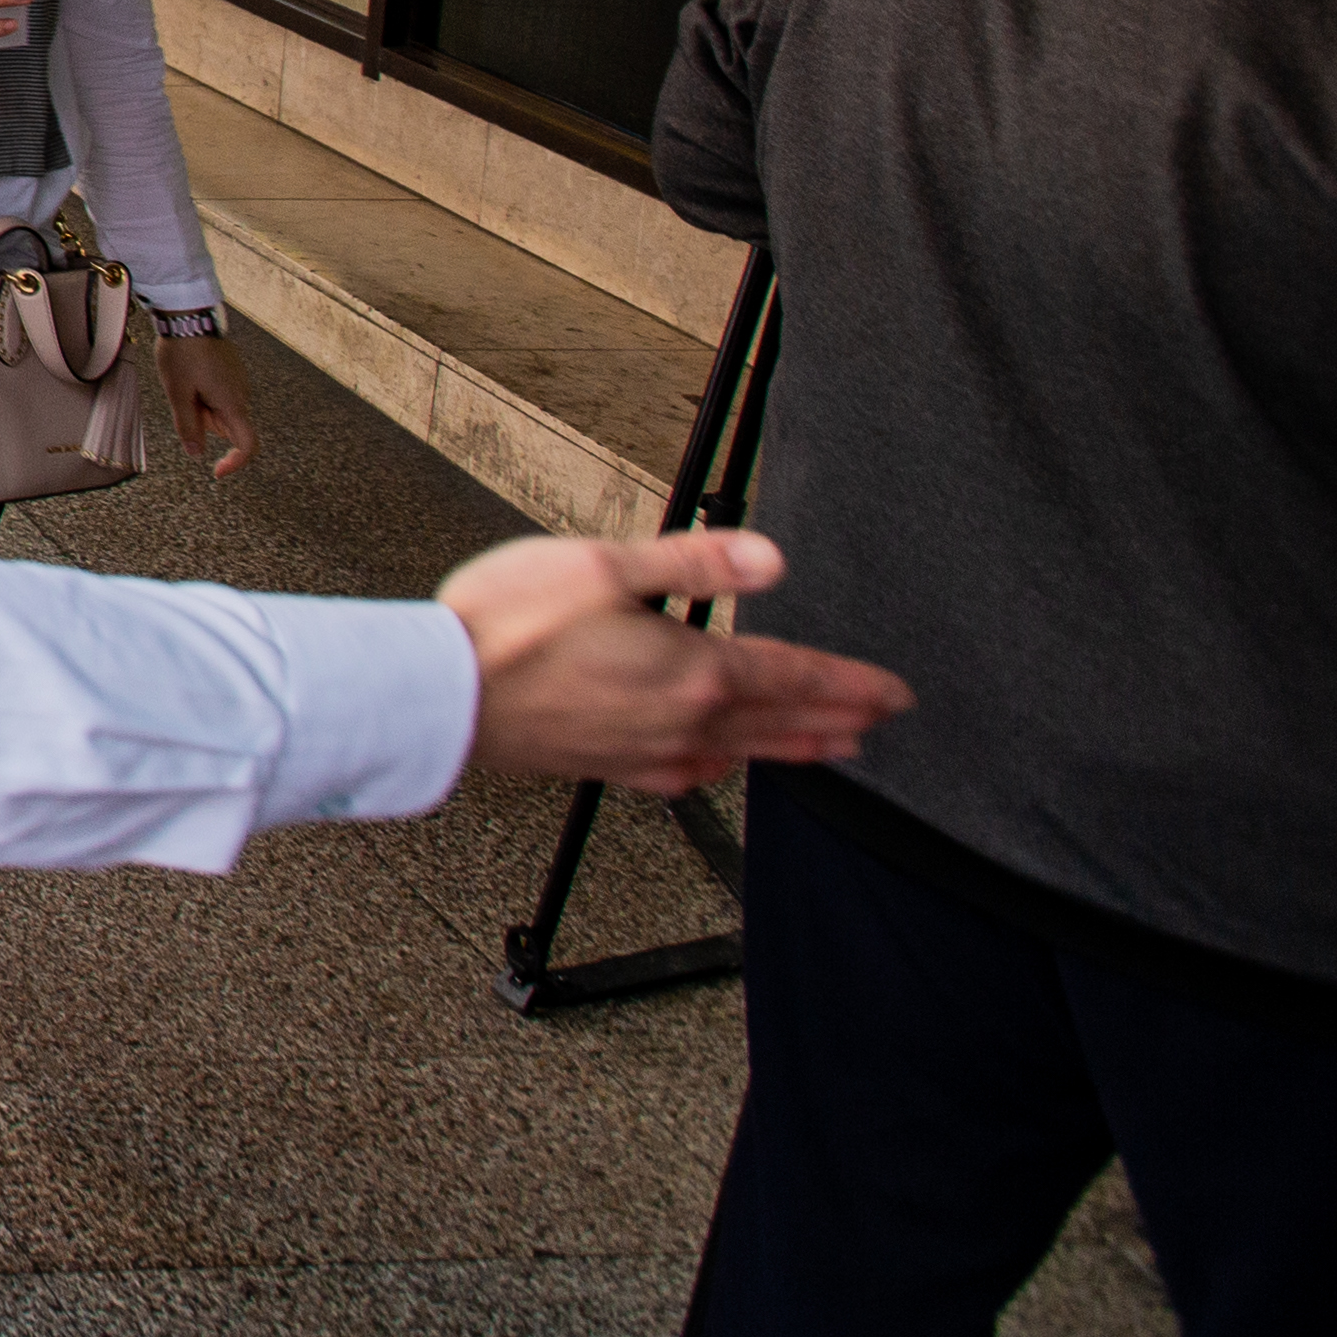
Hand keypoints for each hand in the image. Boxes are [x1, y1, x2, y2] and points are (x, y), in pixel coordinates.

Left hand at [158, 336, 255, 475]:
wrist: (189, 315)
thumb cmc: (184, 351)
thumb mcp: (178, 393)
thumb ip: (188, 426)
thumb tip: (196, 453)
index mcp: (233, 403)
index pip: (248, 445)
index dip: (235, 463)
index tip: (217, 471)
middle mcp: (242, 393)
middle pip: (227, 426)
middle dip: (204, 423)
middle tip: (183, 399)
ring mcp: (239, 380)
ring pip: (221, 409)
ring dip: (202, 406)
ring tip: (184, 381)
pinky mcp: (232, 369)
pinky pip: (220, 392)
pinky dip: (204, 392)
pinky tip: (189, 373)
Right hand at [442, 531, 908, 794]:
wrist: (442, 694)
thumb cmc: (509, 623)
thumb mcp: (605, 565)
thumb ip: (694, 563)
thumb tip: (771, 559)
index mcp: (693, 669)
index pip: (794, 677)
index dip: (850, 683)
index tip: (894, 692)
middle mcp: (683, 721)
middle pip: (781, 723)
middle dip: (838, 720)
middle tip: (879, 722)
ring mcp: (648, 751)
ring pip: (744, 755)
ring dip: (795, 750)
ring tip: (831, 749)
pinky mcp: (610, 767)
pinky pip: (690, 777)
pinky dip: (725, 770)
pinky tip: (722, 767)